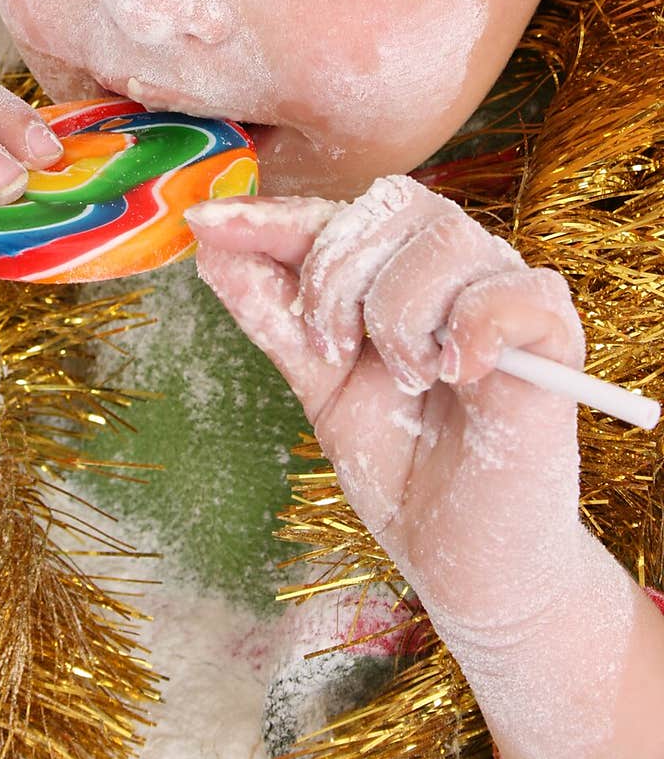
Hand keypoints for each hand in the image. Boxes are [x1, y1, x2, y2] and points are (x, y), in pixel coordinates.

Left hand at [187, 176, 585, 643]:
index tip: (203, 224)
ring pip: (445, 240)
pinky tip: (457, 375)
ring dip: (399, 314)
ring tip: (409, 380)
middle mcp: (458, 268)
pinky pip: (513, 291)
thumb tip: (209, 241)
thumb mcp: (319, 383)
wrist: (457, 555)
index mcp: (403, 269)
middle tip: (333, 350)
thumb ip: (274, 313)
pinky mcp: (555, 338)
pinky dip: (470, 329)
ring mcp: (506, 295)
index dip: (272, 215)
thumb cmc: (400, 465)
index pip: (340, 212)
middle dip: (337, 276)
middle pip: (393, 203)